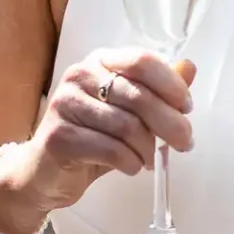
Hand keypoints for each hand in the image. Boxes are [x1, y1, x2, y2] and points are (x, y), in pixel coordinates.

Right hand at [0, 49, 195, 216]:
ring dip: (148, 149)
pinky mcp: (58, 137)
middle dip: (170, 124)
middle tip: (184, 143)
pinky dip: (130, 162)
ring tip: (149, 159)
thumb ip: (156, 90)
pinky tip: (131, 166)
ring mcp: (65, 105)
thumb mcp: (128, 111)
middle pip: (139, 96)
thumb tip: (189, 67)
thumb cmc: (91, 137)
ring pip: (128, 126)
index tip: (187, 107)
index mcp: (99, 62)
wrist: (44, 172)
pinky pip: (111, 150)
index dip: (171, 84)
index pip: (141, 61)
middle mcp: (79, 76)